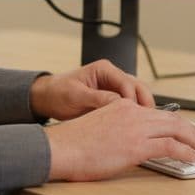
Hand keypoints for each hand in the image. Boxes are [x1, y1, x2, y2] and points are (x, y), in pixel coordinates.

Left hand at [29, 59, 152, 121]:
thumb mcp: (76, 96)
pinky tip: (135, 126)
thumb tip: (118, 104)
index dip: (132, 99)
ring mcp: (114, 87)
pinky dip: (134, 114)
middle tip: (147, 121)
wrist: (48, 98)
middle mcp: (112, 76)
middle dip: (144, 104)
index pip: (127, 82)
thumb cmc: (58, 93)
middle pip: (138, 87)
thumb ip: (98, 98)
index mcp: (104, 69)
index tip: (134, 114)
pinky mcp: (112, 98)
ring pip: (137, 96)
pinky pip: (129, 105)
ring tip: (143, 125)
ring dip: (141, 109)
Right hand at [44, 99, 194, 181]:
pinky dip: (186, 151)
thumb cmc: (71, 145)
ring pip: (177, 129)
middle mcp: (132, 113)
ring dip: (194, 140)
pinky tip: (192, 158)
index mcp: (122, 107)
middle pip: (172, 118)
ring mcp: (135, 128)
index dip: (175, 123)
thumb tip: (130, 145)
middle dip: (191, 131)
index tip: (183, 132)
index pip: (157, 112)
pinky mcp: (136, 146)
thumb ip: (117, 130)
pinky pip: (170, 146)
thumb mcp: (99, 128)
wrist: (59, 149)